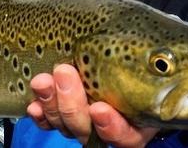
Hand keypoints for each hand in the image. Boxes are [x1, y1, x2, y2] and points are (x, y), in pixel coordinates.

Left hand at [27, 64, 158, 147]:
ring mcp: (85, 122)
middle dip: (72, 105)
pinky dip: (40, 114)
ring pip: (65, 125)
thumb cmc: (142, 54)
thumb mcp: (152, 55)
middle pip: (89, 132)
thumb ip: (148, 58)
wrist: (121, 50)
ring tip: (43, 80)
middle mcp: (110, 127)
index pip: (127, 137)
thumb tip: (153, 52)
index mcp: (138, 120)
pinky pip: (49, 122)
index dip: (112, 127)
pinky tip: (34, 103)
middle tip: (64, 73)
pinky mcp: (63, 115)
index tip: (99, 109)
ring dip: (52, 103)